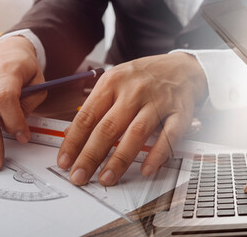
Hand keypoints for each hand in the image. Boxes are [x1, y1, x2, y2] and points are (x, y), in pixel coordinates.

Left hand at [58, 52, 207, 185]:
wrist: (182, 67)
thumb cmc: (144, 77)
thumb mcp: (115, 82)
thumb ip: (95, 107)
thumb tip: (70, 134)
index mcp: (112, 82)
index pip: (87, 116)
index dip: (73, 142)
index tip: (64, 162)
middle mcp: (134, 91)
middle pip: (108, 127)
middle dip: (90, 156)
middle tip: (79, 175)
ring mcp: (158, 102)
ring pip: (136, 133)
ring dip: (120, 159)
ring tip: (106, 178)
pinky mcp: (180, 112)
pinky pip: (169, 136)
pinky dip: (157, 154)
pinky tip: (147, 169)